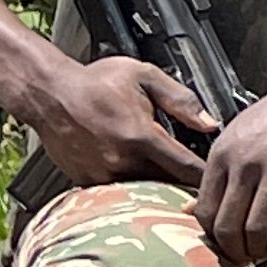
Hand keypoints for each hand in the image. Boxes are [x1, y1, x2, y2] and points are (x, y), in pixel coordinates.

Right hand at [23, 52, 211, 189]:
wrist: (49, 93)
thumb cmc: (94, 82)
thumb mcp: (145, 76)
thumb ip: (181, 100)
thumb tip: (209, 123)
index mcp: (140, 136)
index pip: (185, 167)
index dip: (204, 176)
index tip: (218, 181)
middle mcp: (121, 160)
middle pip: (166, 183)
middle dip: (183, 183)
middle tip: (199, 181)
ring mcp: (101, 174)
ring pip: (143, 190)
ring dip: (158, 186)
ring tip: (170, 179)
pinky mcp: (86, 181)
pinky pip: (119, 190)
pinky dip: (133, 186)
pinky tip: (139, 174)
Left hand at [191, 64, 266, 266]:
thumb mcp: (241, 132)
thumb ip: (217, 170)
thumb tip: (189, 207)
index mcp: (223, 152)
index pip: (204, 208)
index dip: (210, 236)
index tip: (220, 246)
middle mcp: (245, 162)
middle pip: (227, 224)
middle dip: (233, 251)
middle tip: (240, 259)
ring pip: (256, 228)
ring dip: (257, 252)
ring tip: (260, 258)